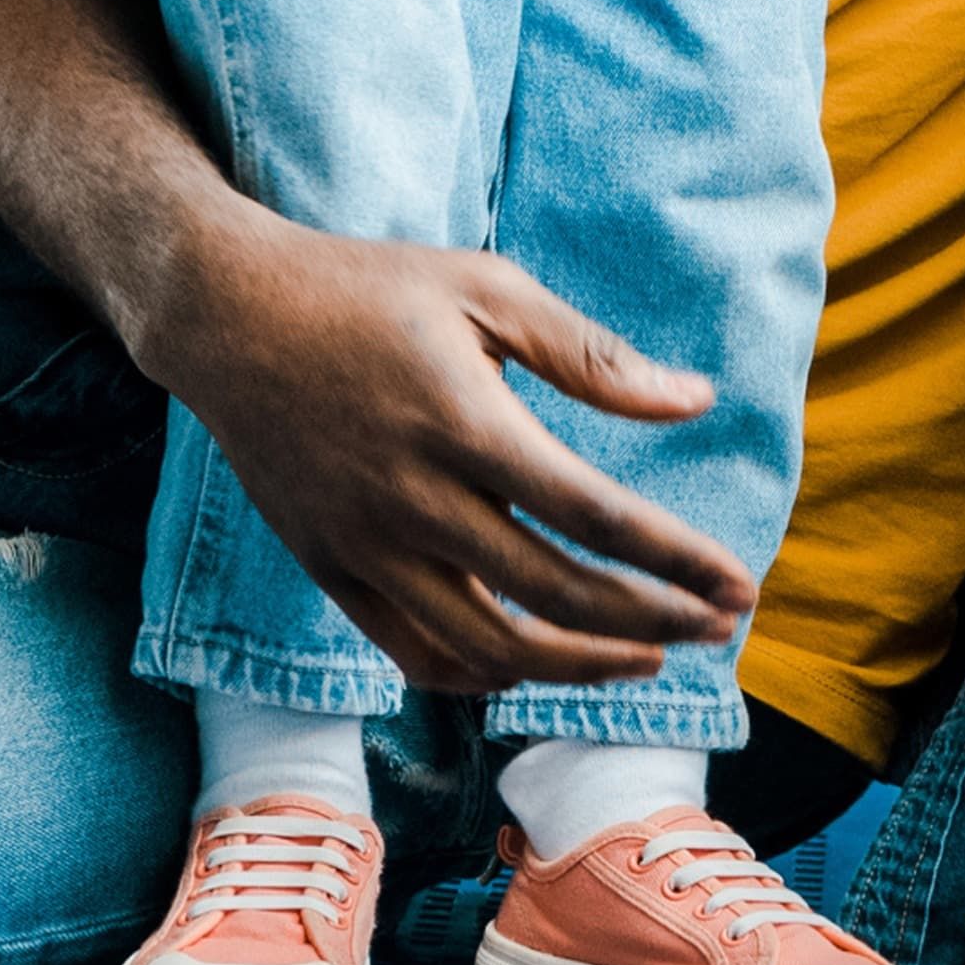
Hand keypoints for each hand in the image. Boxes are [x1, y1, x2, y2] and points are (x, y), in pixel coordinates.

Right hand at [132, 198, 758, 698]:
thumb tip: (696, 400)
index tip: (737, 587)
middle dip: (652, 622)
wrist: (228, 316)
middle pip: (554, 595)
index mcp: (464, 423)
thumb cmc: (370, 289)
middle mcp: (413, 499)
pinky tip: (537, 664)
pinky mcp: (331, 569)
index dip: (675, 561)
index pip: (594, 515)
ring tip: (644, 656)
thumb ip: (591, 355)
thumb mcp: (487, 288)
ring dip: (579, 666)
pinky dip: (485, 675)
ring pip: (489, 647)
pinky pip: (416, 653)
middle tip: (716, 628)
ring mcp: (365, 545)